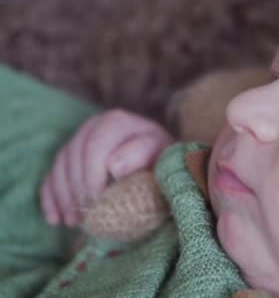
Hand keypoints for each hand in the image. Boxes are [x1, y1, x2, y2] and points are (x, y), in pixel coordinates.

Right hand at [40, 109, 173, 226]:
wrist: (156, 164)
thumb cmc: (161, 162)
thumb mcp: (161, 156)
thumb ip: (142, 155)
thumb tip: (113, 166)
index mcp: (118, 122)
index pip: (95, 143)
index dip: (91, 173)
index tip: (97, 200)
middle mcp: (94, 125)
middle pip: (74, 154)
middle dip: (77, 188)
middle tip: (86, 214)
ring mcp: (78, 140)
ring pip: (60, 165)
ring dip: (64, 196)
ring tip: (74, 222)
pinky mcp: (68, 158)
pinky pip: (51, 176)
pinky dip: (51, 199)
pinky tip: (56, 220)